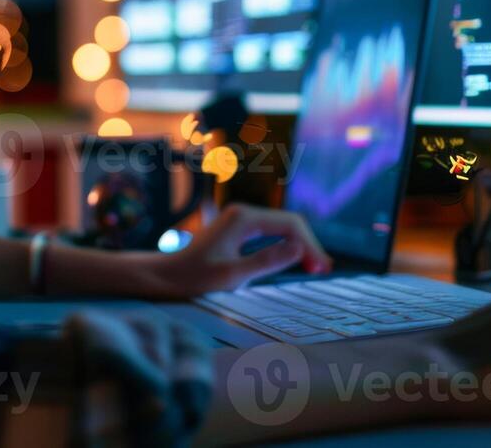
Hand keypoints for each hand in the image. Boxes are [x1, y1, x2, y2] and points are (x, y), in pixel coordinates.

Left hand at [128, 203, 331, 300]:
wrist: (168, 276)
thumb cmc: (196, 278)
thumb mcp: (233, 275)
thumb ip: (266, 261)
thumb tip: (300, 249)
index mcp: (244, 219)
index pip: (290, 225)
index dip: (310, 245)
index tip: (323, 268)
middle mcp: (244, 213)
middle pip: (289, 223)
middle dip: (308, 244)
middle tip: (323, 270)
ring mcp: (241, 219)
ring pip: (281, 227)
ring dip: (299, 245)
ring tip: (316, 267)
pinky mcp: (239, 229)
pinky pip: (271, 232)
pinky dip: (286, 245)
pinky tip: (296, 260)